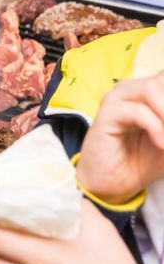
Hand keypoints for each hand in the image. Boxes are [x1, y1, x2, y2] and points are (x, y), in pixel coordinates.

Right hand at [75, 73, 163, 203]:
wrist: (113, 184)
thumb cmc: (142, 161)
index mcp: (147, 91)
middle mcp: (130, 89)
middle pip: (163, 79)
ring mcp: (115, 99)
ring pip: (152, 88)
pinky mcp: (105, 114)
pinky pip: (137, 111)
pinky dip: (156, 128)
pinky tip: (161, 144)